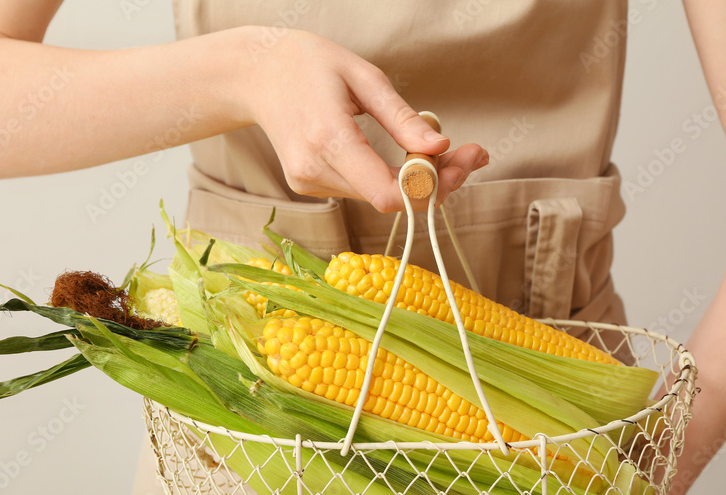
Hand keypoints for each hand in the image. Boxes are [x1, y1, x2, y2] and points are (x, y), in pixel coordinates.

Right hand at [237, 28, 488, 211]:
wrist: (256, 74)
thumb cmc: (309, 65)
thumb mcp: (364, 77)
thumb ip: (402, 117)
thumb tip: (440, 147)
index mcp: (328, 138)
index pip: (387, 192)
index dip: (432, 187)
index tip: (464, 161)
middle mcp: (314, 169)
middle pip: (389, 199)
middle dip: (435, 182)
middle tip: (469, 155)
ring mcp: (308, 182)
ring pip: (378, 198)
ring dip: (415, 181)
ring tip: (436, 150)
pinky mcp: (308, 185)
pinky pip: (362, 191)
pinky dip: (389, 178)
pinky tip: (401, 157)